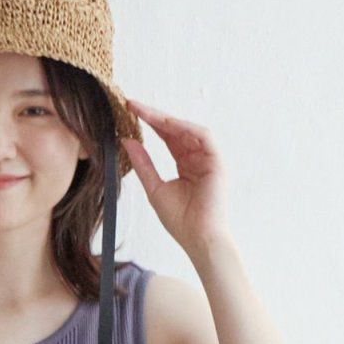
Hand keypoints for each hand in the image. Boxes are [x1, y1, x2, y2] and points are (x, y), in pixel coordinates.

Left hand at [119, 99, 229, 254]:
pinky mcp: (217, 161)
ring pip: (188, 129)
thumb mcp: (154, 188)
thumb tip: (126, 142)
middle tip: (132, 105)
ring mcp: (209, 158)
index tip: (130, 112)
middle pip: (176, 129)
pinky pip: (202, 136)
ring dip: (166, 119)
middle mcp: (197, 157)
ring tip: (145, 112)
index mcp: (185, 164)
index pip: (167, 138)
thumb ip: (143, 164)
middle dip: (154, 116)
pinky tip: (166, 123)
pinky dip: (184, 128)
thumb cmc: (180, 220)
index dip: (149, 124)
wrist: (198, 238)